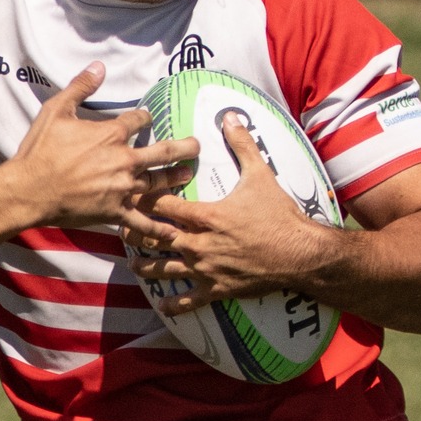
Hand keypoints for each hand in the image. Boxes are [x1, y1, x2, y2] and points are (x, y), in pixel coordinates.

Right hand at [5, 65, 198, 228]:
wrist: (29, 190)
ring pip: (158, 183)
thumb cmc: (40, 151)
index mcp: (112, 134)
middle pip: (164, 151)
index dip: (144, 116)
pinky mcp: (115, 212)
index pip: (140, 119)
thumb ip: (80, 86)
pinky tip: (173, 233)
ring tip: (188, 175)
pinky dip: (158, 229)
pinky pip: (142, 221)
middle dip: (184, 147)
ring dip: (176, 179)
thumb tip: (99, 66)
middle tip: (196, 146)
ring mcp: (122, 188)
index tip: (146, 117)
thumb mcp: (56, 110)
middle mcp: (124, 160)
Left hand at [120, 115, 337, 315]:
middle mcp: (199, 244)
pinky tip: (161, 304)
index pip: (164, 206)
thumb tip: (231, 116)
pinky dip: (173, 304)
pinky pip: (188, 301)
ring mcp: (205, 269)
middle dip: (136, 232)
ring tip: (133, 263)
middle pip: (156, 238)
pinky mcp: (216, 290)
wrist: (300, 254)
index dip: (144, 199)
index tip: (130, 195)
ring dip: (146, 267)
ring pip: (164, 271)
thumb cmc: (280, 215)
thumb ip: (241, 145)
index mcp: (206, 216)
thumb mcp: (260, 175)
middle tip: (121, 229)